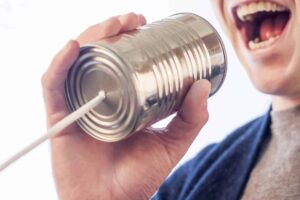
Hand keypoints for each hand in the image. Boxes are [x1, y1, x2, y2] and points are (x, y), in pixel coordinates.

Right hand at [42, 13, 210, 199]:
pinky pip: (53, 86)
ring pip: (76, 62)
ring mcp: (78, 105)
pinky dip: (59, 65)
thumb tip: (203, 85)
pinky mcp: (60, 117)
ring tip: (111, 25)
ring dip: (90, 37)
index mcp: (121, 101)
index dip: (129, 39)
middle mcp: (98, 97)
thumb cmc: (139, 178)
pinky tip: (73, 48)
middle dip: (112, 30)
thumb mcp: (171, 143)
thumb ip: (191, 119)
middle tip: (132, 19)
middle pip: (98, 55)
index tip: (145, 25)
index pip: (120, 61)